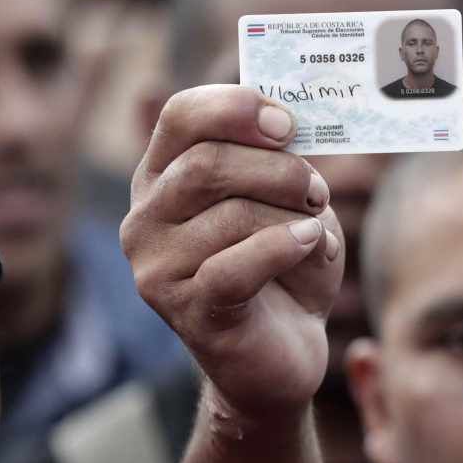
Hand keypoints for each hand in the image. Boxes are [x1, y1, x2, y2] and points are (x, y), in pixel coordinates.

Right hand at [121, 85, 341, 423]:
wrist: (284, 354)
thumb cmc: (286, 268)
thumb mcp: (289, 202)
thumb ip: (282, 160)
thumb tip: (286, 120)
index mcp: (162, 177)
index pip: (181, 115)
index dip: (236, 107)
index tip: (288, 124)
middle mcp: (145, 218)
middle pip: (207, 164)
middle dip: (279, 170)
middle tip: (318, 191)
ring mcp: (157, 269)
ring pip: (230, 215)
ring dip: (292, 216)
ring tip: (317, 231)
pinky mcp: (187, 311)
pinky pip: (236, 266)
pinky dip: (284, 247)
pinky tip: (310, 244)